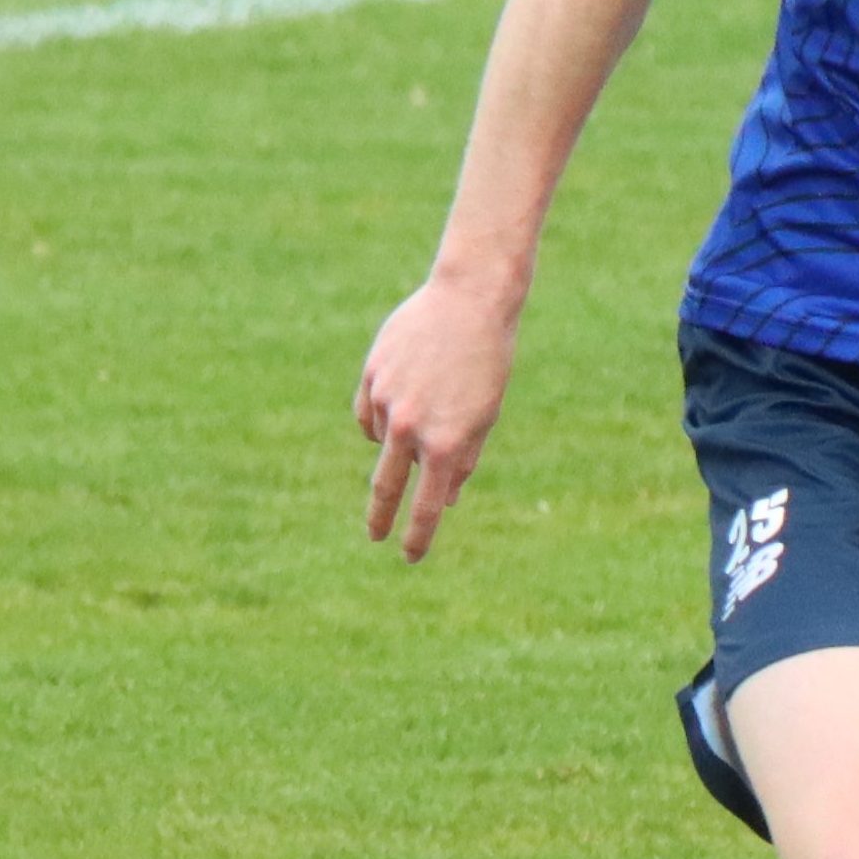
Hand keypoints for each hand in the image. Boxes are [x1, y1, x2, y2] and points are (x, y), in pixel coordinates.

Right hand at [354, 274, 518, 559]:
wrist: (470, 302)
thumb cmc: (489, 362)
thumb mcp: (486, 415)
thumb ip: (463, 458)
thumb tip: (446, 498)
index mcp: (447, 443)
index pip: (427, 505)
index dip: (418, 536)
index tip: (410, 557)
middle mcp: (411, 427)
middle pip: (387, 486)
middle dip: (381, 517)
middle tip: (375, 537)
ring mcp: (386, 402)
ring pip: (384, 439)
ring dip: (402, 434)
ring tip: (434, 397)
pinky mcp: (370, 376)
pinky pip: (370, 413)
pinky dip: (382, 414)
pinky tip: (403, 394)